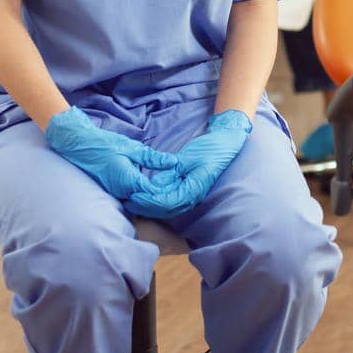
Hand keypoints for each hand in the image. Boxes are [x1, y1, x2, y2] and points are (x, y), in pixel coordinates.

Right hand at [44, 106, 177, 199]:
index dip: (168, 190)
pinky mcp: (112, 193)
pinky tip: (152, 187)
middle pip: (147, 202)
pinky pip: (130, 198)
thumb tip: (173, 163)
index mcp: (129, 182)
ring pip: (139, 202)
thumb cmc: (104, 145)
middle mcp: (122, 193)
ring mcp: (115, 195)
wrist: (79, 146)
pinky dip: (142, 195)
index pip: (154, 194)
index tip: (180, 183)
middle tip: (179, 188)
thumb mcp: (132, 148)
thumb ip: (153, 158)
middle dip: (163, 197)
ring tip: (169, 187)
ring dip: (153, 197)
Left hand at [122, 110, 251, 218]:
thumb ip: (171, 172)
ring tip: (131, 198)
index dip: (149, 201)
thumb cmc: (210, 149)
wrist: (225, 143)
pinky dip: (155, 198)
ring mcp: (190, 194)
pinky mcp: (187, 189)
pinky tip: (144, 193)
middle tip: (126, 199)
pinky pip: (169, 198)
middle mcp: (192, 196)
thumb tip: (154, 185)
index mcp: (194, 189)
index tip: (133, 195)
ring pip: (166, 206)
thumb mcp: (187, 157)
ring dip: (148, 204)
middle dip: (145, 206)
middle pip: (164, 209)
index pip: (167, 202)